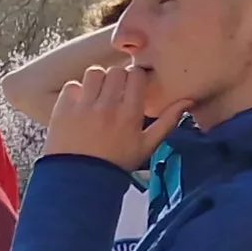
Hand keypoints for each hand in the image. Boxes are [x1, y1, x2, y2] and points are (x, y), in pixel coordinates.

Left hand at [45, 61, 182, 171]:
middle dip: (116, 78)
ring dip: (96, 81)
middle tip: (114, 90)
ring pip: (93, 73)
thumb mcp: (147, 145)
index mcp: (130, 113)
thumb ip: (168, 121)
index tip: (132, 85)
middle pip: (115, 71)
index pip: (136, 74)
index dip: (135, 76)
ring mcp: (84, 106)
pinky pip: (71, 86)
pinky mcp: (63, 110)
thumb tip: (188, 100)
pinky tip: (79, 103)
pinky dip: (76, 92)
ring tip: (96, 94)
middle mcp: (107, 106)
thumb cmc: (116, 163)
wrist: (79, 179)